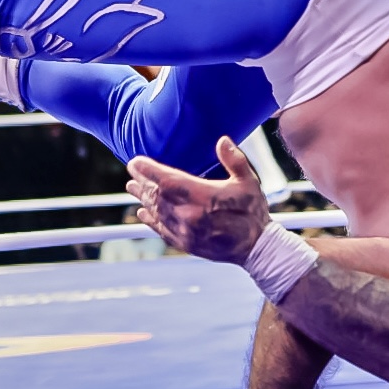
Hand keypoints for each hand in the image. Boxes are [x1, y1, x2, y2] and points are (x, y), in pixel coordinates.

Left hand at [127, 136, 269, 264]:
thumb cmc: (253, 212)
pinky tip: (143, 213)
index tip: (135, 162)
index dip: (148, 171)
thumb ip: (234, 160)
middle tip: (132, 173)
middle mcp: (189, 215)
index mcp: (203, 197)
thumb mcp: (249, 182)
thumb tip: (222, 140)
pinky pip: (162, 230)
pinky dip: (150, 221)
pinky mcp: (186, 244)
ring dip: (143, 199)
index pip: (167, 181)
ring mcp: (186, 232)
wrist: (257, 248)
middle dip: (143, 183)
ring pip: (157, 213)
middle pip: (157, 196)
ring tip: (132, 188)